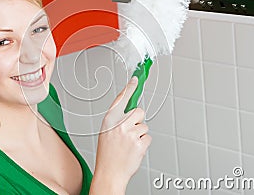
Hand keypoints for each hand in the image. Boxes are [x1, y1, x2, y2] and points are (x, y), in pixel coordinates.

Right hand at [90, 77, 151, 193]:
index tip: (136, 79)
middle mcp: (119, 125)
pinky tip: (134, 150)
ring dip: (140, 134)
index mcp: (109, 120)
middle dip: (138, 120)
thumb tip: (129, 110)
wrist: (109, 174)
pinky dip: (143, 144)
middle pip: (139, 111)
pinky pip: (147, 138)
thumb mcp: (106, 132)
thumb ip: (116, 120)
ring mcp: (130, 134)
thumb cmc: (108, 154)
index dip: (130, 88)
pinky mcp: (139, 144)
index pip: (121, 99)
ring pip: (144, 126)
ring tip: (129, 144)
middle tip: (130, 131)